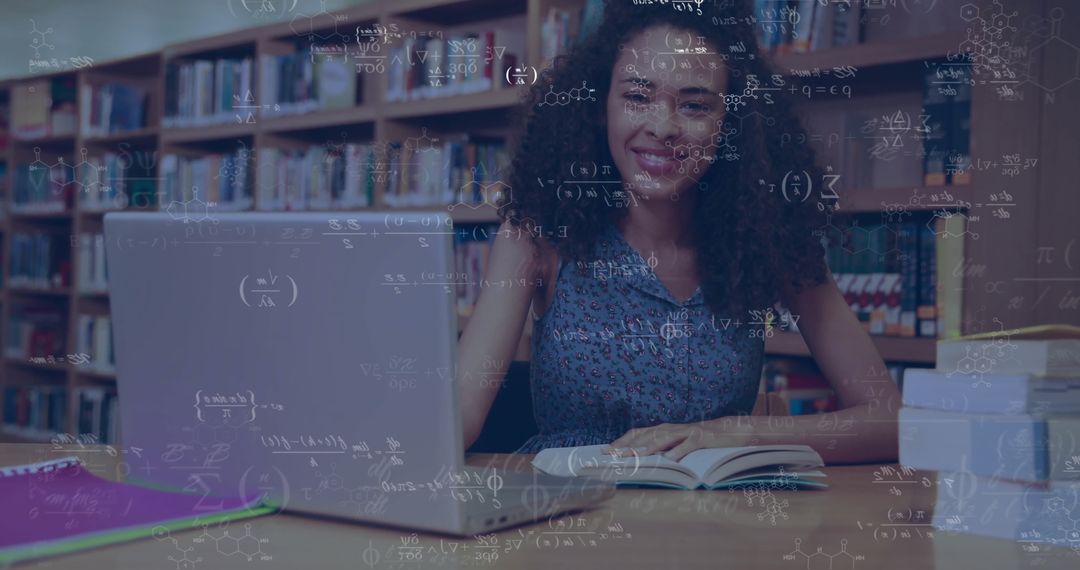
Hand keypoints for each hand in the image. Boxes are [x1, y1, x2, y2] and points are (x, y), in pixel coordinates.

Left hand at [603, 418, 753, 460]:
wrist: (729, 431)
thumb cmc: (699, 440)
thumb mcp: (677, 444)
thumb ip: (661, 449)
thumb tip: (639, 460)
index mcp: (664, 430)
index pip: (638, 433)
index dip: (622, 441)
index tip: (606, 450)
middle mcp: (673, 428)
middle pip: (647, 435)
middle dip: (630, 445)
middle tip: (615, 455)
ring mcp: (687, 431)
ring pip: (665, 438)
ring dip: (649, 447)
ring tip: (636, 456)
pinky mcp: (703, 437)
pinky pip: (690, 444)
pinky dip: (680, 451)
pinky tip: (671, 459)